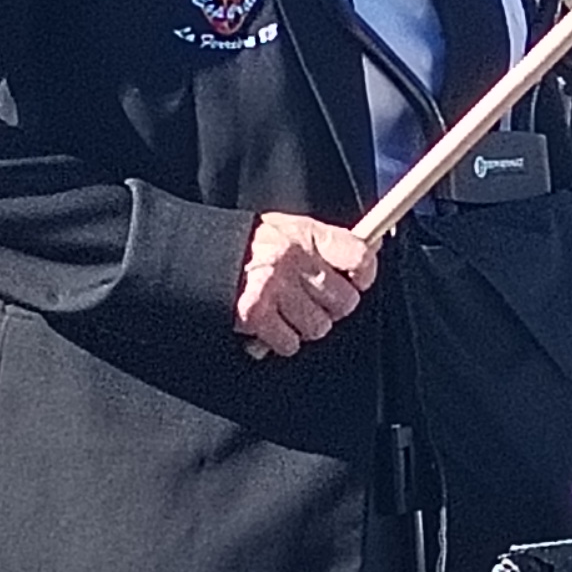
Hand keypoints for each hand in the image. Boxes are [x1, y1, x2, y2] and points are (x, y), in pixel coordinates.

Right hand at [235, 211, 377, 359]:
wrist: (200, 254)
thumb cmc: (250, 246)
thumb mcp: (291, 229)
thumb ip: (327, 243)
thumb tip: (371, 250)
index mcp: (306, 234)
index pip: (359, 255)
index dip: (364, 274)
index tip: (357, 280)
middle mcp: (293, 259)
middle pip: (345, 302)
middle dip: (332, 307)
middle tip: (312, 300)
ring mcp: (274, 288)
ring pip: (319, 327)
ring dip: (305, 325)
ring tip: (288, 310)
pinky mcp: (255, 314)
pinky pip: (290, 343)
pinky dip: (281, 340)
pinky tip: (271, 324)